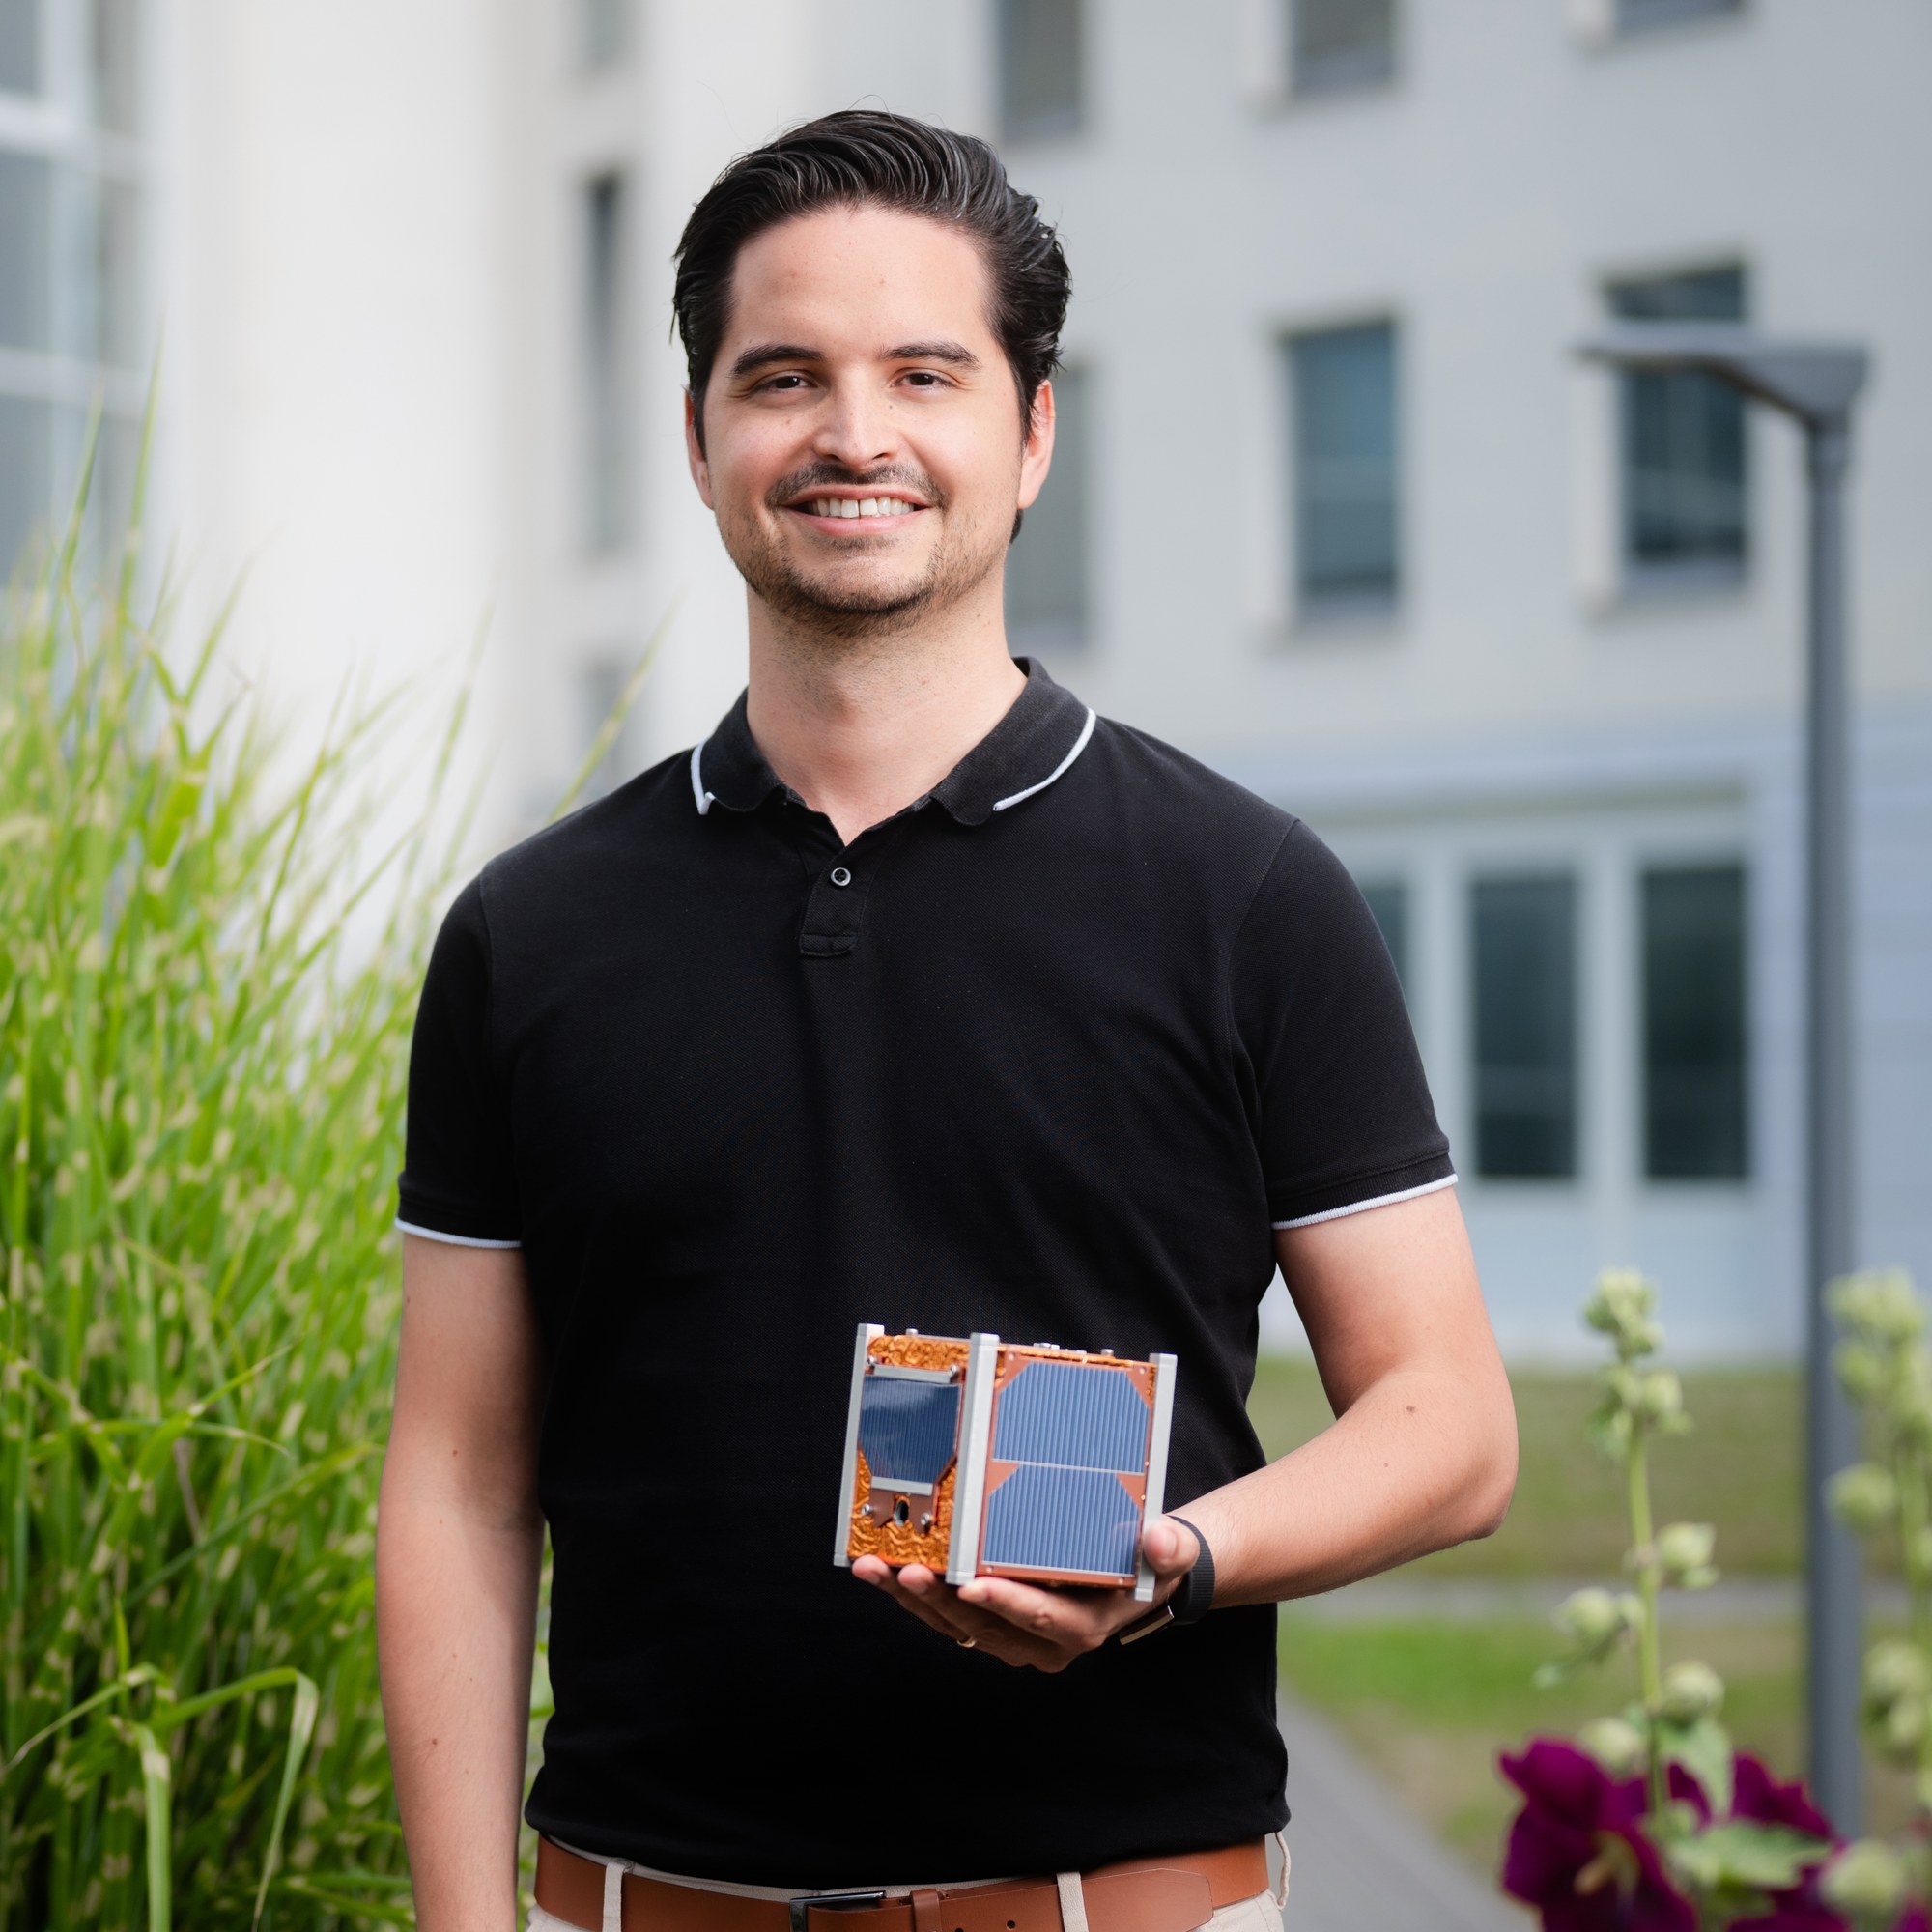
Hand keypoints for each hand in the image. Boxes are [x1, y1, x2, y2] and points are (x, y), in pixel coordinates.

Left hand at [849, 1517, 1201, 1672]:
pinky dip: (913, 1592)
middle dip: (941, 1598)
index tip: (972, 1585)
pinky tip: (881, 1568)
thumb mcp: (1170, 1553)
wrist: (1135, 1576)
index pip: (1041, 1617)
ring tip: (875, 1569)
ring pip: (954, 1623)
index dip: (1007, 1603)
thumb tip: (1161, 1541)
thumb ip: (1170, 1549)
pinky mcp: (989, 1622)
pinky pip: (945, 1613)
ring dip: (912, 1597)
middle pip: (984, 1624)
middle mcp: (1041, 1643)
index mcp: (1082, 1627)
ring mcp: (1011, 1635)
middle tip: (907, 1570)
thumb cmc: (1150, 1562)